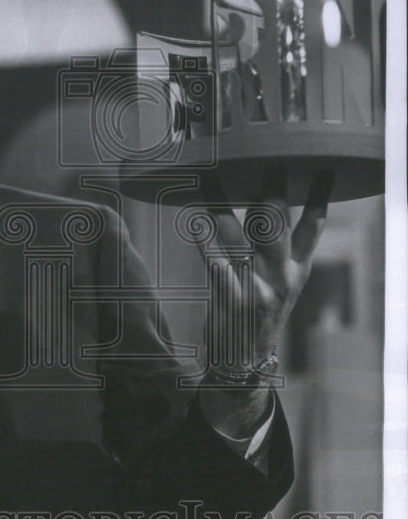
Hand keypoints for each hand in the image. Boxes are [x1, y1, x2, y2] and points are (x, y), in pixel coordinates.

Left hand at [194, 171, 332, 434]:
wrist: (243, 363)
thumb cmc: (258, 314)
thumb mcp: (282, 285)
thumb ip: (280, 251)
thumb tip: (268, 208)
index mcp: (297, 269)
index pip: (313, 226)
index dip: (319, 196)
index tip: (323, 168)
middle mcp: (282, 275)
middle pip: (276, 220)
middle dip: (268, 186)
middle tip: (256, 155)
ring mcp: (257, 286)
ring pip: (242, 233)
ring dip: (222, 203)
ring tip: (210, 176)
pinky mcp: (232, 298)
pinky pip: (216, 261)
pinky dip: (205, 239)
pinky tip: (195, 221)